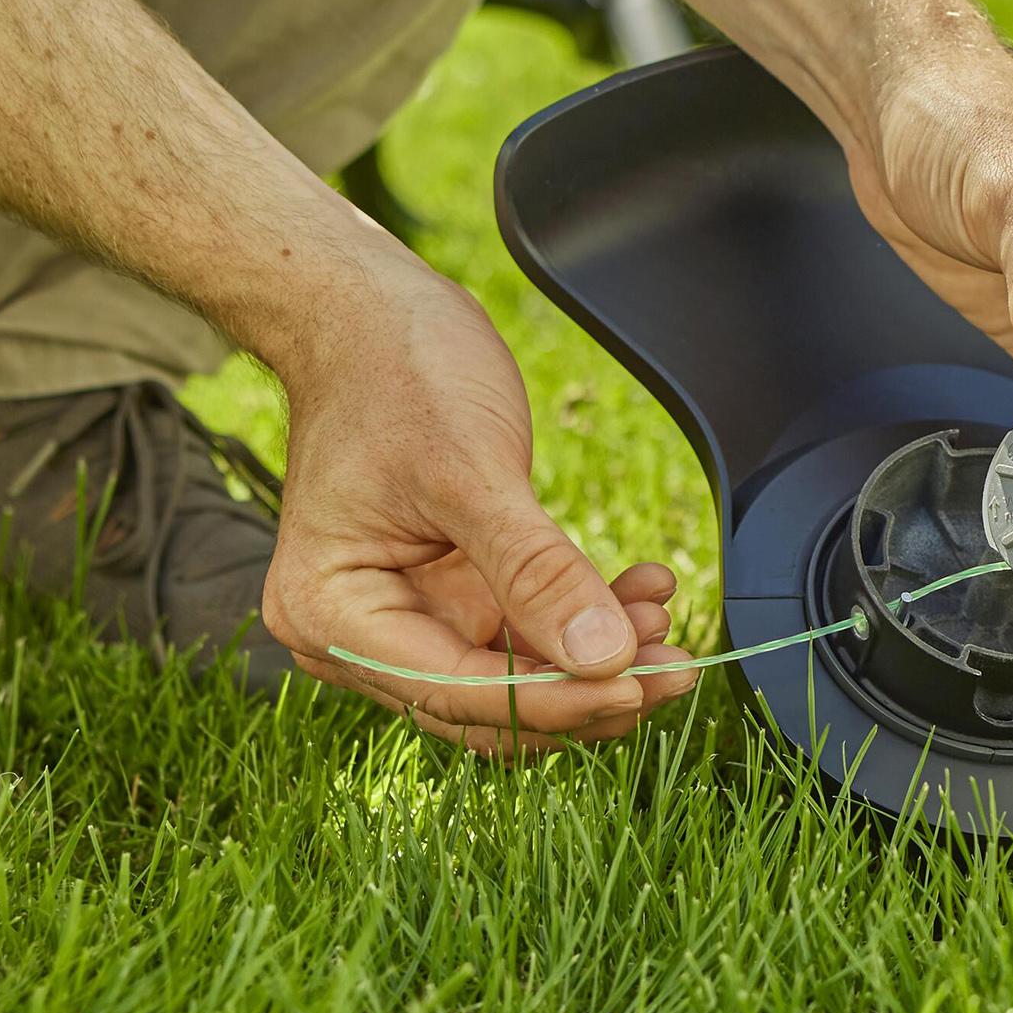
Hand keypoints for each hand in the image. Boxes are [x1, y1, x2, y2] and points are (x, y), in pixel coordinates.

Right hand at [262, 262, 697, 753]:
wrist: (368, 309)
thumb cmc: (396, 371)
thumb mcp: (471, 470)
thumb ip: (536, 571)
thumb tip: (606, 659)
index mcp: (332, 613)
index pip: (457, 691)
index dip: (558, 699)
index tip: (645, 685)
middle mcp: (356, 632)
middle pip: (488, 702)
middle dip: (587, 687)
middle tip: (680, 667)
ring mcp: (404, 614)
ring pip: (516, 675)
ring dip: (596, 657)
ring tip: (666, 621)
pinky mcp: (449, 592)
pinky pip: (525, 632)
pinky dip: (584, 618)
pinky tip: (643, 590)